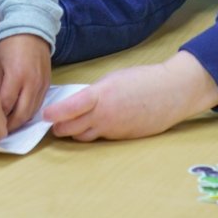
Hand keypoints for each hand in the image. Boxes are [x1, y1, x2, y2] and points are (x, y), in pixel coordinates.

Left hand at [0, 34, 51, 131]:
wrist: (31, 29)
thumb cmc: (9, 43)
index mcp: (16, 76)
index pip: (6, 105)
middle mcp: (32, 82)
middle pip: (22, 114)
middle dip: (10, 125)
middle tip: (0, 129)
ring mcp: (42, 84)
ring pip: (32, 112)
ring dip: (21, 121)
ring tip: (9, 124)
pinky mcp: (48, 83)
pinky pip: (39, 103)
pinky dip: (30, 111)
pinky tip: (20, 113)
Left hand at [43, 52, 217, 140]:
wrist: (172, 93)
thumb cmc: (144, 80)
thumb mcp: (114, 79)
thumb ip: (95, 92)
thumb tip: (79, 102)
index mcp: (101, 96)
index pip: (70, 109)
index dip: (55, 114)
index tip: (45, 115)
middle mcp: (105, 116)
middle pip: (72, 129)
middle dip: (60, 127)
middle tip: (54, 121)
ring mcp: (114, 130)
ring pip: (84, 137)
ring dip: (75, 133)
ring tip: (69, 125)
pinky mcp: (123, 139)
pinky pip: (101, 138)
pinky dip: (94, 133)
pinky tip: (95, 124)